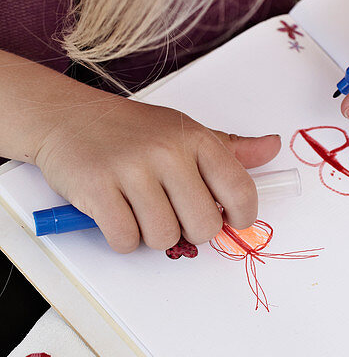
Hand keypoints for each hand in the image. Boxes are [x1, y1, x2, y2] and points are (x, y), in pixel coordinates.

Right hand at [33, 87, 279, 253]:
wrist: (67, 116)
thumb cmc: (131, 130)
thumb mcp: (184, 130)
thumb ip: (230, 147)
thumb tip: (273, 147)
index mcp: (196, 138)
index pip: (239, 191)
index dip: (241, 218)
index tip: (232, 222)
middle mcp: (167, 151)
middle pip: (203, 226)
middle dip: (190, 232)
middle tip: (173, 215)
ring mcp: (131, 168)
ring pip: (163, 237)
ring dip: (152, 236)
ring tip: (140, 211)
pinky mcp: (96, 187)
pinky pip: (125, 240)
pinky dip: (122, 239)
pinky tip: (117, 215)